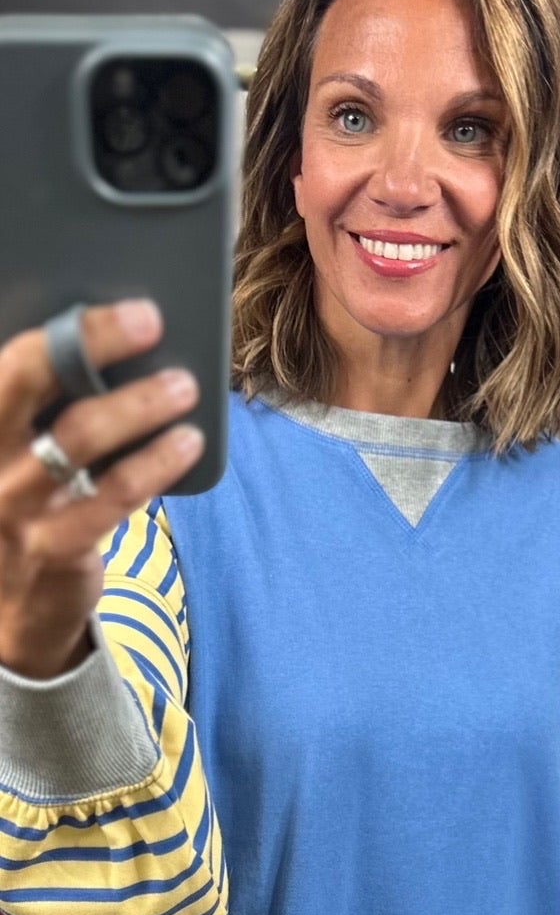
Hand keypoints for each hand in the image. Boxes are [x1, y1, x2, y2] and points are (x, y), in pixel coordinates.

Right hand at [0, 300, 205, 679]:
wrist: (8, 609)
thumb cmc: (21, 506)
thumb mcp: (11, 451)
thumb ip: (37, 406)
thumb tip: (101, 345)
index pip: (6, 360)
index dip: (61, 326)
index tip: (119, 306)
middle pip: (27, 378)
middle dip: (92, 341)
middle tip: (149, 321)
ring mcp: (12, 502)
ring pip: (80, 436)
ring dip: (139, 405)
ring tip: (184, 386)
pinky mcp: (55, 544)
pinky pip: (115, 494)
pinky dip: (156, 463)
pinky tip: (187, 443)